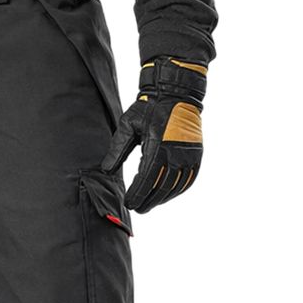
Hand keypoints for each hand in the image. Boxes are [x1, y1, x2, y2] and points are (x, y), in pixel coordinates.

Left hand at [100, 56, 206, 212]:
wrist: (176, 94)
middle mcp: (176, 153)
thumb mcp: (128, 124)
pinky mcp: (196, 155)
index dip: (137, 194)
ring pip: (175, 186)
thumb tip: (106, 170)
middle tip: (137, 208)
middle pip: (161, 186)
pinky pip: (188, 179)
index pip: (146, 179)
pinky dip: (177, 190)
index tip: (128, 203)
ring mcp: (189, 155)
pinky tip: (167, 195)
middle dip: (148, 200)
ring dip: (162, 198)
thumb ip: (117, 149)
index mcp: (158, 146)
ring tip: (149, 204)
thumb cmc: (149, 108)